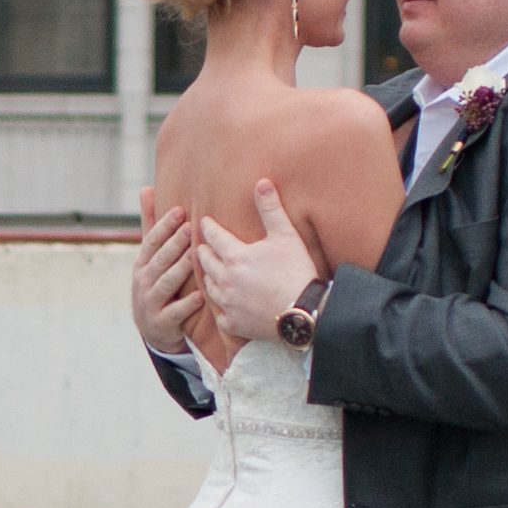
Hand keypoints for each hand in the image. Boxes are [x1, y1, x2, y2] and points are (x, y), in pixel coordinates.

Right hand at [130, 194, 203, 354]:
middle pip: (159, 259)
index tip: (181, 210)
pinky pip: (174, 313)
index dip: (164, 225)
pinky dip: (186, 305)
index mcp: (142, 263)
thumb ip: (150, 224)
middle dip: (174, 243)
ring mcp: (151, 303)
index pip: (152, 240)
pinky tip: (200, 295)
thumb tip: (146, 188)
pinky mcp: (161, 323)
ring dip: (180, 269)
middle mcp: (143, 281)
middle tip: (191, 227)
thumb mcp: (149, 256)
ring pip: (166, 283)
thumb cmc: (155, 283)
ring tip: (196, 256)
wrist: (152, 330)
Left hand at [197, 182, 321, 345]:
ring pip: (208, 287)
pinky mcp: (234, 324)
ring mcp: (228, 304)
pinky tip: (223, 305)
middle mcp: (225, 280)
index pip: (213, 236)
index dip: (208, 227)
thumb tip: (262, 183)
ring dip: (209, 277)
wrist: (304, 312)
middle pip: (205, 261)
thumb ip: (271, 209)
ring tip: (211, 272)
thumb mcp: (286, 235)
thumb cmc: (296, 272)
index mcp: (235, 257)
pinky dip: (221, 308)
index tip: (204, 221)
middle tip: (204, 246)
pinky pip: (219, 315)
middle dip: (204, 251)